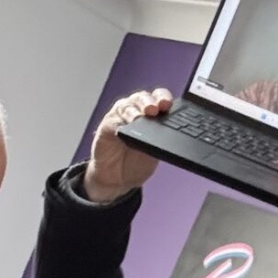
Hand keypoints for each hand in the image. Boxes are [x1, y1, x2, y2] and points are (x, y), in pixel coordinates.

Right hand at [83, 87, 172, 202]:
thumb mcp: (155, 153)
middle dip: (149, 101)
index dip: (164, 98)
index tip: (168, 105)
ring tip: (138, 118)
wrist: (118, 179)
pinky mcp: (108, 124)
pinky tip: (124, 127)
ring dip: (134, 110)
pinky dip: (119, 121)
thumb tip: (169, 132)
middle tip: (153, 110)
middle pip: (143, 98)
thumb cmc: (136, 163)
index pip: (159, 98)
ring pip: (128, 105)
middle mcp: (137, 110)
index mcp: (152, 115)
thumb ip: (160, 140)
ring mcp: (121, 116)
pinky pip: (114, 119)